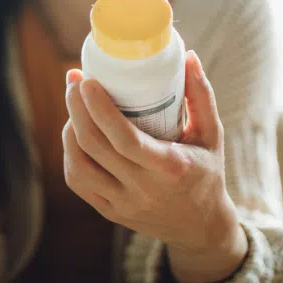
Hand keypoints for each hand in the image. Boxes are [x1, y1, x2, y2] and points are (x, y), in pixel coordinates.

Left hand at [62, 51, 247, 282]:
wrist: (202, 227)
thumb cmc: (207, 172)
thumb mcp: (212, 135)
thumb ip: (201, 95)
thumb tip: (188, 55)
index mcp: (170, 168)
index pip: (125, 139)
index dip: (100, 109)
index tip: (87, 81)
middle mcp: (144, 190)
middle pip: (95, 147)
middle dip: (76, 108)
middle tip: (73, 80)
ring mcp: (124, 204)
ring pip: (79, 165)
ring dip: (70, 130)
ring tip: (74, 105)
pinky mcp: (110, 213)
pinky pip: (78, 182)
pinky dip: (70, 154)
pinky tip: (74, 133)